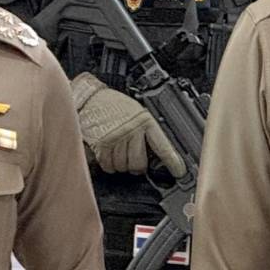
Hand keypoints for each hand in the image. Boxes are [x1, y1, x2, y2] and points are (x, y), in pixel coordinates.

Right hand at [69, 71, 186, 176]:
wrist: (90, 97)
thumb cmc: (112, 104)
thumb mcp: (136, 112)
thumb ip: (146, 130)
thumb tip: (156, 153)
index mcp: (145, 121)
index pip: (162, 147)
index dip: (172, 162)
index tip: (179, 172)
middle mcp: (132, 130)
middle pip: (139, 163)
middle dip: (137, 167)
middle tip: (134, 164)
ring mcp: (116, 138)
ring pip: (122, 166)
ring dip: (121, 166)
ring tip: (118, 155)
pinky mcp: (101, 144)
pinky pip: (108, 164)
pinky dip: (108, 165)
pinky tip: (109, 156)